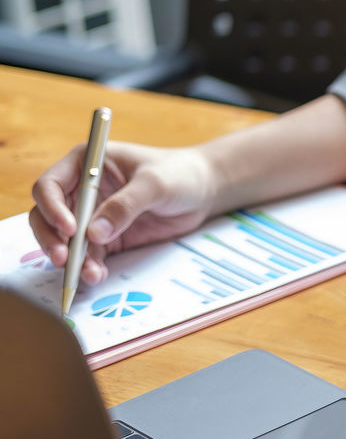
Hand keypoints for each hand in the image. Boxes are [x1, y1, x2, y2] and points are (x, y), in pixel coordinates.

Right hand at [29, 142, 218, 283]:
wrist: (203, 190)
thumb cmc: (179, 173)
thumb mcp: (155, 184)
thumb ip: (125, 205)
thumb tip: (93, 233)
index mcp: (85, 163)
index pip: (51, 185)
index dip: (52, 208)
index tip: (70, 228)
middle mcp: (82, 189)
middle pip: (48, 216)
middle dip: (53, 238)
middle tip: (64, 259)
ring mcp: (92, 215)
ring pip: (67, 240)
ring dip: (73, 259)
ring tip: (88, 275)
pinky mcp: (107, 237)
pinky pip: (90, 254)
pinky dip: (90, 266)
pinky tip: (97, 276)